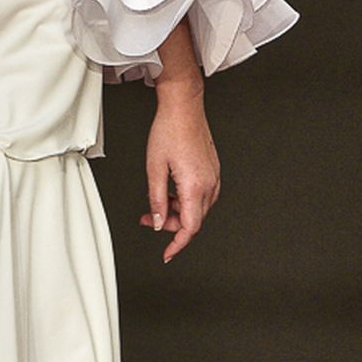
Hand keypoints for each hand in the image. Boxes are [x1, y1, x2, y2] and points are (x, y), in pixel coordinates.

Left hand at [143, 88, 220, 263]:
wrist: (184, 107)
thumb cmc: (169, 130)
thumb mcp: (154, 168)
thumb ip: (156, 199)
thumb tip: (158, 222)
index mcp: (195, 186)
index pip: (190, 228)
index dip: (177, 244)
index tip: (167, 254)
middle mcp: (209, 184)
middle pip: (193, 220)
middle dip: (170, 225)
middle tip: (148, 218)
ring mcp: (213, 177)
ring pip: (197, 209)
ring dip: (177, 212)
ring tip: (156, 202)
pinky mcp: (212, 171)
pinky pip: (201, 195)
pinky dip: (185, 200)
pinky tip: (171, 191)